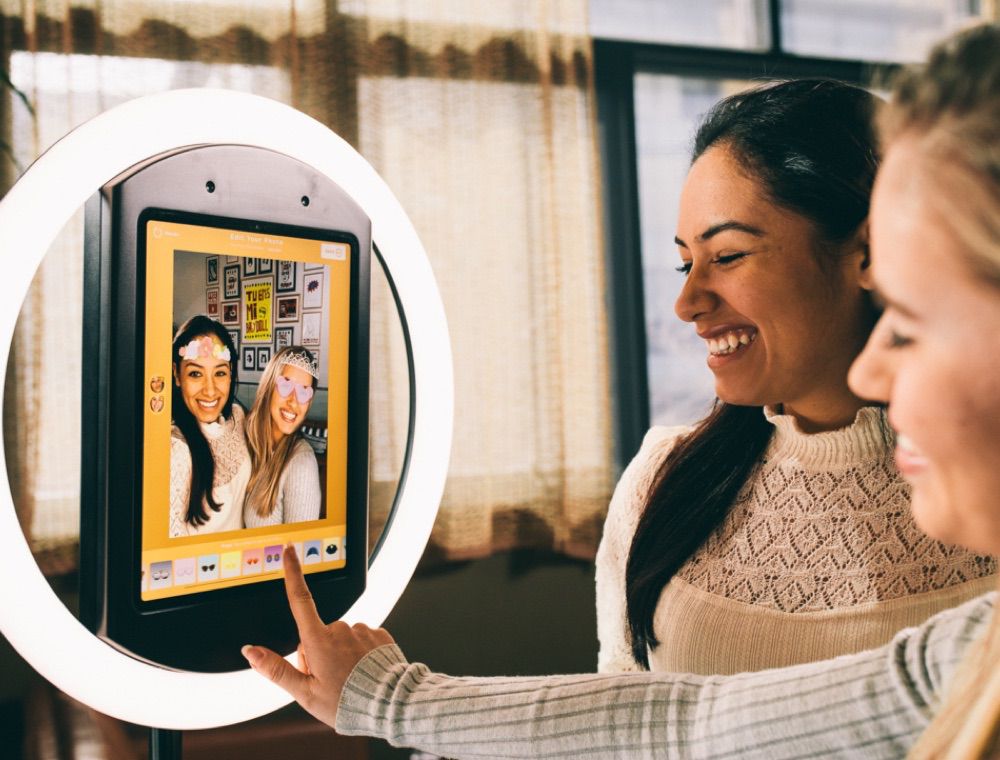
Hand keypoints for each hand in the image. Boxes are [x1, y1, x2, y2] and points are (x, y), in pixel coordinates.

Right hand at [241, 545, 394, 727]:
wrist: (389, 706)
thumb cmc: (346, 703)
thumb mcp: (304, 693)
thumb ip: (275, 669)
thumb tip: (250, 651)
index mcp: (319, 640)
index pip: (300, 599)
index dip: (293, 573)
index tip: (289, 550)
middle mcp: (342, 628)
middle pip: (318, 634)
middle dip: (318, 653)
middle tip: (327, 680)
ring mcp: (362, 629)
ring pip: (342, 639)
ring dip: (341, 655)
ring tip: (348, 679)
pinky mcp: (380, 634)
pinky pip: (362, 640)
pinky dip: (360, 654)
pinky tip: (364, 671)